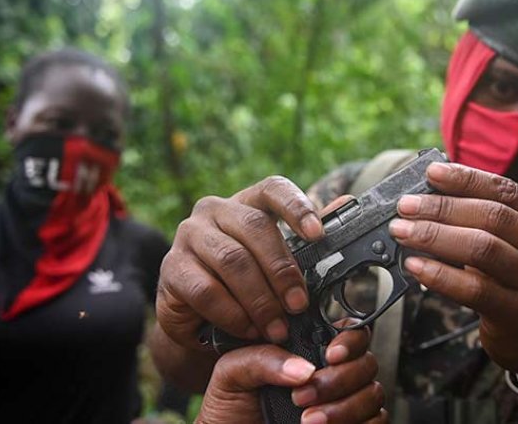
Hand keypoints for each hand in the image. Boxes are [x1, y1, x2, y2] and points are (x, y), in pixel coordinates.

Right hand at [157, 176, 324, 348]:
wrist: (200, 320)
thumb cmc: (245, 283)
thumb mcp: (277, 261)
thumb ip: (306, 236)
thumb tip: (345, 203)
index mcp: (247, 203)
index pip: (272, 189)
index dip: (297, 207)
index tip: (318, 234)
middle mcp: (215, 211)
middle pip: (255, 228)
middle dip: (282, 270)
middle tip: (299, 305)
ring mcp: (189, 236)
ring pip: (232, 260)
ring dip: (260, 298)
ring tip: (277, 326)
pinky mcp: (172, 268)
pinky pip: (206, 290)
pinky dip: (233, 313)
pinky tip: (249, 329)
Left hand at [197, 319, 386, 423]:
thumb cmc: (230, 412)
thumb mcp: (233, 374)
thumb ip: (263, 358)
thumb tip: (302, 367)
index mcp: (310, 351)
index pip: (350, 332)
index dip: (349, 340)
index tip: (330, 355)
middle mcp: (333, 375)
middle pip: (366, 363)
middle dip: (338, 380)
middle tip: (303, 395)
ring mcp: (346, 403)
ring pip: (373, 394)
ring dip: (343, 407)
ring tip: (307, 421)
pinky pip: (377, 422)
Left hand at [388, 162, 517, 389]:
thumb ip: (489, 220)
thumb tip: (432, 191)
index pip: (509, 192)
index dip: (467, 180)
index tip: (431, 173)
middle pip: (495, 218)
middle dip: (443, 208)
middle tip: (405, 207)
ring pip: (483, 249)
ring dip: (435, 236)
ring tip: (403, 231)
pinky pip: (474, 289)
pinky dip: (439, 274)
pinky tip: (414, 264)